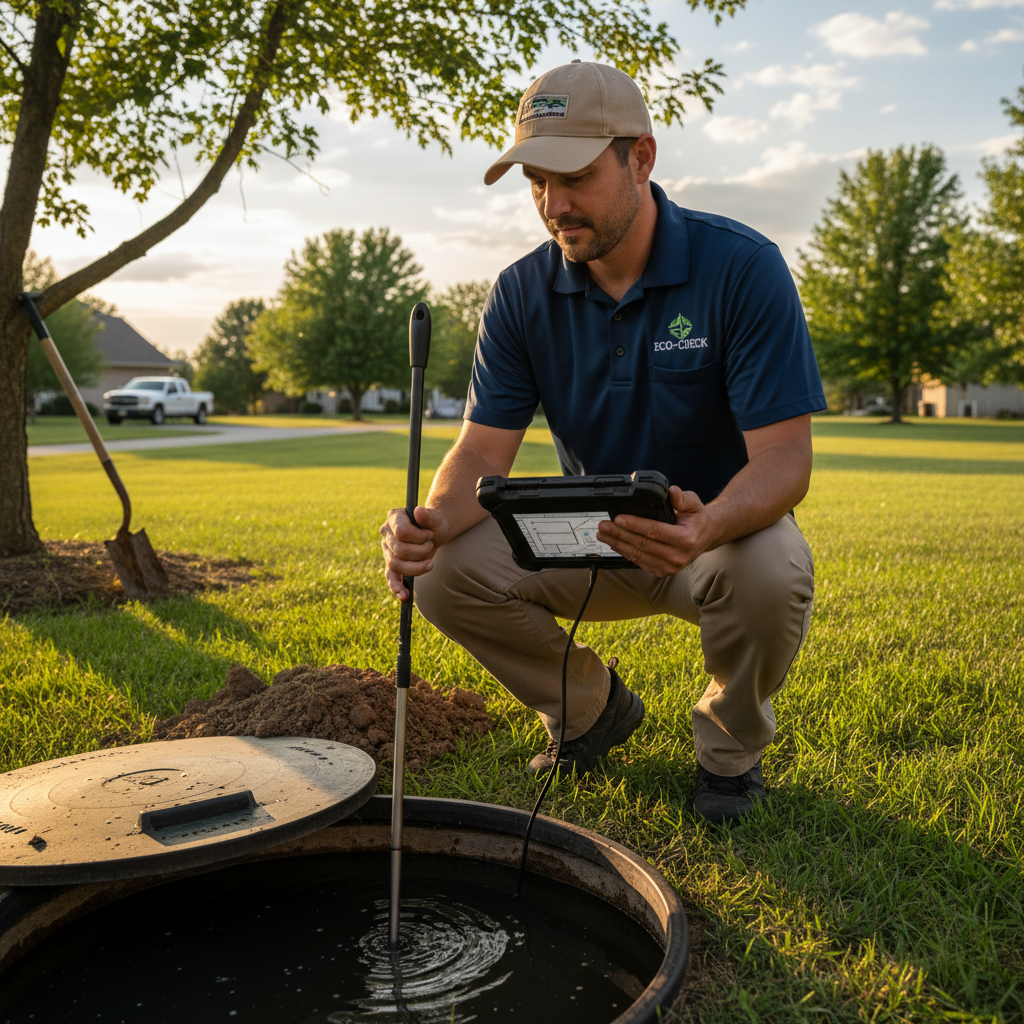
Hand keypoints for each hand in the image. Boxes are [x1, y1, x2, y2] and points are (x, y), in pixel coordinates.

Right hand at [379, 505, 447, 600]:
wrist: (433, 533)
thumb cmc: (434, 524)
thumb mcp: (436, 518)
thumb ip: (428, 515)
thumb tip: (418, 511)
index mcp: (394, 517)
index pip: (402, 532)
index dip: (419, 537)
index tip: (429, 534)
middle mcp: (386, 533)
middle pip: (400, 550)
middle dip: (421, 552)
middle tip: (431, 545)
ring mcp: (386, 549)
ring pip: (395, 565)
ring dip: (416, 567)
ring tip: (430, 563)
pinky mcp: (391, 563)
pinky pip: (390, 577)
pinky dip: (396, 587)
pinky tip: (404, 596)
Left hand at [596, 486, 715, 576]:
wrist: (706, 537)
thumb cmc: (697, 518)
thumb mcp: (694, 503)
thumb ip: (682, 498)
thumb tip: (671, 492)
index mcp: (686, 539)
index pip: (654, 531)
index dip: (634, 524)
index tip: (618, 518)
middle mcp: (677, 556)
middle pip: (642, 544)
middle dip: (620, 534)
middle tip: (604, 526)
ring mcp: (670, 567)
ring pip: (637, 555)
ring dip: (617, 544)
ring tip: (603, 534)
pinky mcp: (662, 571)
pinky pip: (639, 562)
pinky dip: (625, 552)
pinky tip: (614, 544)